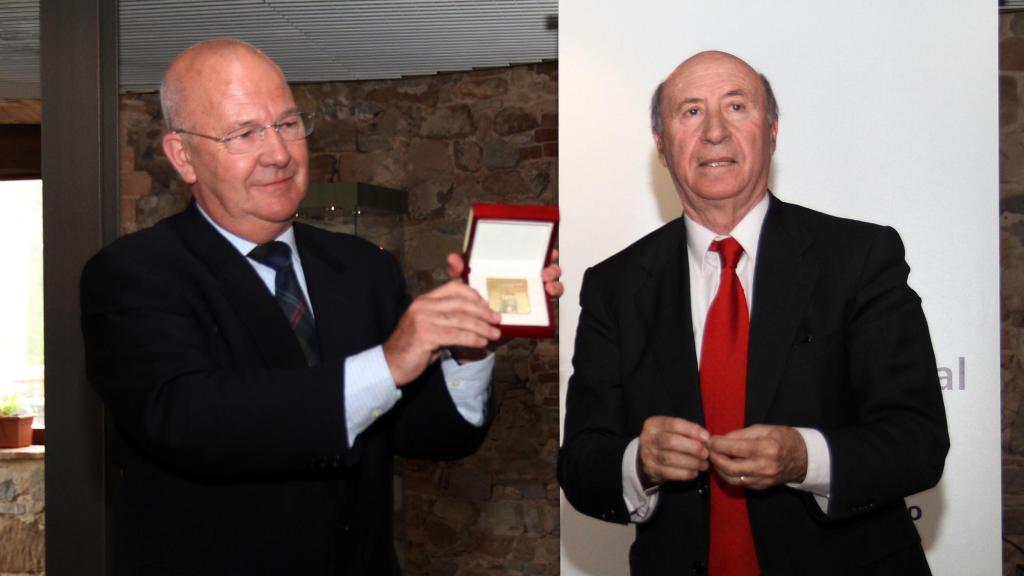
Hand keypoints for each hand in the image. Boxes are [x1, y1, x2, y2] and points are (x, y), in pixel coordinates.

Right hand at [382, 281, 500, 385]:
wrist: (391, 365)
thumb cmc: (415, 347)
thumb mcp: (431, 327)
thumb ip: (448, 319)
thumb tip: (477, 318)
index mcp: (425, 300)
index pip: (454, 287)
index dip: (474, 295)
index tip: (488, 305)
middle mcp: (423, 305)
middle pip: (461, 302)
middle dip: (483, 311)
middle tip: (497, 319)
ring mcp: (423, 319)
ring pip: (461, 319)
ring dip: (482, 327)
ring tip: (494, 334)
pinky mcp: (425, 335)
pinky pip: (455, 335)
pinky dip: (472, 339)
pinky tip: (481, 343)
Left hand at [444, 250, 563, 362]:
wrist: (471, 331)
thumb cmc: (469, 300)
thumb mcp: (462, 285)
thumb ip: (459, 271)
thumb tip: (453, 258)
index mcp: (512, 269)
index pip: (533, 256)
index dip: (545, 252)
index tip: (550, 252)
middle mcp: (526, 281)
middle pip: (548, 271)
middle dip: (552, 269)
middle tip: (544, 273)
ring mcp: (531, 297)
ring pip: (553, 287)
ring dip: (555, 285)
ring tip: (547, 287)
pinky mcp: (531, 315)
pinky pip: (547, 310)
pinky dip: (550, 305)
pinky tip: (545, 300)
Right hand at [637, 416, 710, 486]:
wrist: (645, 457)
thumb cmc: (665, 441)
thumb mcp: (671, 430)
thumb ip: (686, 431)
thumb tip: (706, 439)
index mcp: (654, 424)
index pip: (675, 424)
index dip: (693, 431)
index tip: (707, 438)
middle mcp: (648, 438)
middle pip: (672, 441)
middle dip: (693, 448)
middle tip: (705, 454)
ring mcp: (648, 455)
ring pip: (671, 458)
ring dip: (692, 462)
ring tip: (703, 465)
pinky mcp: (651, 470)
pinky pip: (670, 473)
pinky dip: (685, 473)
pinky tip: (694, 473)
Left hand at [708, 425, 807, 489]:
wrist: (804, 458)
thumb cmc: (783, 438)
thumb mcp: (764, 429)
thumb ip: (741, 434)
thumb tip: (721, 439)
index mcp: (766, 448)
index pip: (735, 448)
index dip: (718, 444)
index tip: (709, 440)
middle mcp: (765, 466)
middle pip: (731, 467)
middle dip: (715, 459)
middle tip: (708, 451)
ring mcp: (763, 479)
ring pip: (733, 478)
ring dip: (719, 469)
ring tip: (714, 459)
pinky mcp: (762, 487)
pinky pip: (740, 483)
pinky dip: (729, 475)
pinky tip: (725, 466)